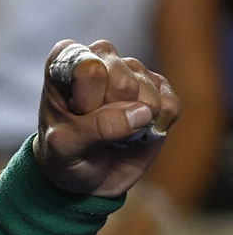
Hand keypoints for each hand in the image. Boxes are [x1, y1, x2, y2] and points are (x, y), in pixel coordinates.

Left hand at [35, 39, 179, 197]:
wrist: (86, 177)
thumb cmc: (65, 156)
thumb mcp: (65, 148)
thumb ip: (95, 127)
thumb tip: (142, 112)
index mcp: (65, 60)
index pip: (88, 69)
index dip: (87, 101)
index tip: (74, 114)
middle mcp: (102, 57)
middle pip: (123, 83)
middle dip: (110, 114)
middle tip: (93, 128)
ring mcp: (133, 70)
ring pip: (148, 93)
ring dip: (132, 123)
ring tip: (112, 131)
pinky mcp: (160, 88)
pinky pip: (169, 106)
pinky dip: (155, 127)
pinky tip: (136, 133)